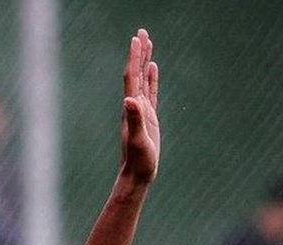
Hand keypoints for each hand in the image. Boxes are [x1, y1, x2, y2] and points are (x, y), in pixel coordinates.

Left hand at [119, 29, 159, 186]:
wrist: (137, 175)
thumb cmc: (138, 161)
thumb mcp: (138, 140)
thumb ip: (134, 120)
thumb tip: (129, 100)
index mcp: (131, 108)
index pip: (131, 78)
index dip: (134, 58)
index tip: (136, 38)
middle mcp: (134, 106)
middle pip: (135, 74)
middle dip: (139, 53)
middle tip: (142, 31)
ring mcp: (141, 111)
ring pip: (142, 80)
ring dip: (144, 61)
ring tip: (147, 42)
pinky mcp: (149, 117)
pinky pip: (150, 92)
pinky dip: (151, 78)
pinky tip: (153, 67)